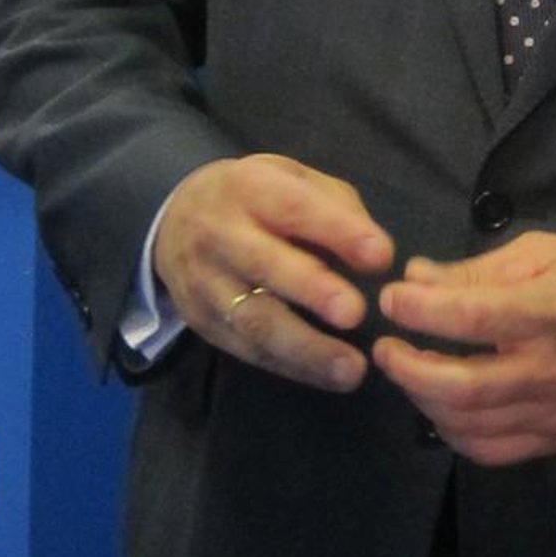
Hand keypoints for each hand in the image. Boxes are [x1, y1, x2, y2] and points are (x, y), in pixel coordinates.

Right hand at [153, 154, 393, 392]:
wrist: (175, 219)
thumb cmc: (256, 200)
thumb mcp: (292, 180)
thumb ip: (336, 210)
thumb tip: (376, 258)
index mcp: (248, 187)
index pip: (293, 207)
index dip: (337, 231)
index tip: (381, 256)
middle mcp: (220, 233)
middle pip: (263, 263)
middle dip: (311, 290)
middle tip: (356, 313)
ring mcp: (206, 282)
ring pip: (253, 318)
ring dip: (305, 347)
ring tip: (351, 368)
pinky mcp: (202, 322)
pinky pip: (248, 349)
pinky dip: (292, 367)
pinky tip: (328, 376)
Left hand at [373, 231, 555, 464]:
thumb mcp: (550, 252)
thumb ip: (481, 269)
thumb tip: (418, 278)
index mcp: (548, 312)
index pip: (466, 318)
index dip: (417, 310)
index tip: (392, 298)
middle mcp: (548, 370)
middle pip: (457, 385)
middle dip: (407, 367)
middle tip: (387, 346)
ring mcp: (555, 412)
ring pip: (469, 424)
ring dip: (424, 401)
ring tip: (410, 374)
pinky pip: (496, 451)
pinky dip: (458, 435)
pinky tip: (444, 411)